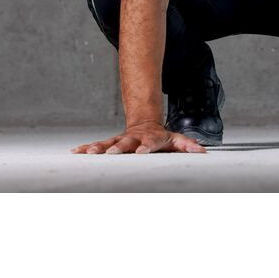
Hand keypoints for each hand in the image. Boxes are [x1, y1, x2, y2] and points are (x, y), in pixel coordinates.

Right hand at [71, 121, 205, 153]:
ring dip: (99, 148)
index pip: (149, 143)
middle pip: (126, 143)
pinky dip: (87, 148)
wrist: (145, 124)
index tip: (141, 152)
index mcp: (150, 139)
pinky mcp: (111, 142)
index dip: (146, 147)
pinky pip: (98, 145)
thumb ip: (187, 146)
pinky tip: (77, 152)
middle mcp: (134, 139)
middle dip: (119, 148)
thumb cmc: (161, 137)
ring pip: (109, 143)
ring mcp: (121, 140)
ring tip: (88, 153)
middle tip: (111, 153)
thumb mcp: (176, 140)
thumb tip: (202, 152)